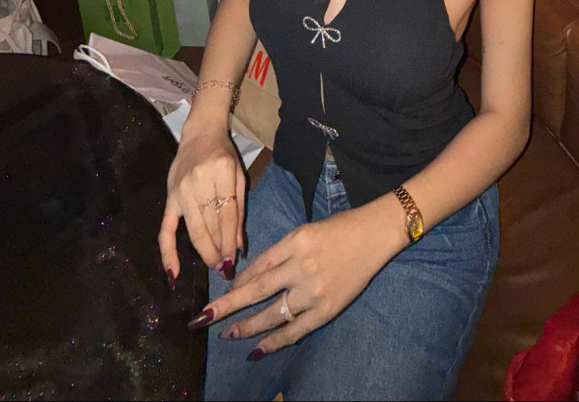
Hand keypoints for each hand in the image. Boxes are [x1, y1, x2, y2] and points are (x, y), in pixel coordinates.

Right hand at [158, 128, 245, 284]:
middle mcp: (199, 182)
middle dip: (219, 251)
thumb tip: (238, 246)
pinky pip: (166, 230)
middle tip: (226, 269)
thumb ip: (239, 210)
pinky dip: (168, 253)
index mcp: (221, 172)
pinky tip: (174, 273)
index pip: (227, 214)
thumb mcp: (238, 175)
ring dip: (204, 252)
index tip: (234, 259)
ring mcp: (181, 191)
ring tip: (215, 268)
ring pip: (193, 229)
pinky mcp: (169, 198)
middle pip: (210, 225)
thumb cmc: (223, 155)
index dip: (230, 240)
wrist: (200, 134)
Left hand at [198, 201, 400, 353]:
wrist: (376, 235)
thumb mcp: (304, 231)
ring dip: (246, 327)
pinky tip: (257, 350)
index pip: (257, 267)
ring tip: (228, 334)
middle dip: (227, 307)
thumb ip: (280, 253)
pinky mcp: (327, 309)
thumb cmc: (340, 228)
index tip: (222, 294)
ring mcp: (314, 291)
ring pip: (272, 314)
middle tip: (202, 319)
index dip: (237, 283)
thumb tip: (252, 278)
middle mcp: (301, 267)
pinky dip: (274, 342)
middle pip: (256, 291)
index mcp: (294, 242)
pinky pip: (295, 330)